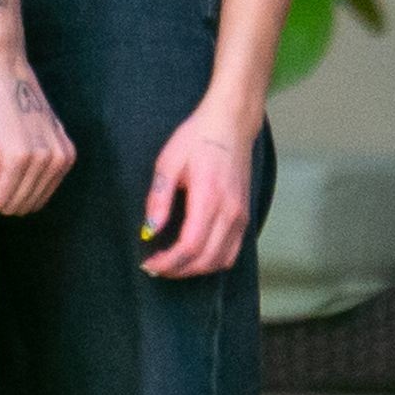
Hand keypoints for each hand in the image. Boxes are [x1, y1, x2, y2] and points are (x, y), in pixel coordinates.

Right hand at [0, 50, 74, 215]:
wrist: (0, 63)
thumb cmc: (8, 92)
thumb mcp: (35, 128)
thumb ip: (37, 155)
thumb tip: (20, 191)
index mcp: (66, 155)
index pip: (37, 200)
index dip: (11, 189)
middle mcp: (59, 160)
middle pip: (25, 206)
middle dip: (1, 192)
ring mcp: (41, 159)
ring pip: (10, 204)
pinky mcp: (18, 157)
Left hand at [139, 103, 254, 278]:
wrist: (231, 123)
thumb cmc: (197, 138)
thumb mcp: (168, 162)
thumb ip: (159, 198)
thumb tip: (149, 230)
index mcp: (208, 197)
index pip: (190, 246)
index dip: (169, 262)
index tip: (149, 263)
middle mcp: (229, 211)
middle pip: (206, 259)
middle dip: (179, 270)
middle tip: (156, 269)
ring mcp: (241, 215)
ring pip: (221, 260)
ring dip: (196, 269)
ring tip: (173, 265)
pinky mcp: (245, 214)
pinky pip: (233, 251)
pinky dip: (214, 262)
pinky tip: (196, 257)